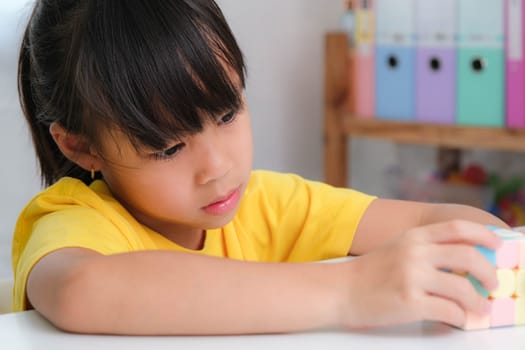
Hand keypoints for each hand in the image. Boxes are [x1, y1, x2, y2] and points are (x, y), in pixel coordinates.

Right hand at [337, 220, 500, 328]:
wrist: (340, 290)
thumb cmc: (369, 272)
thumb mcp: (397, 248)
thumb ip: (426, 248)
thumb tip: (464, 258)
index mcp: (413, 237)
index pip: (458, 228)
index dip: (484, 235)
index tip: (498, 247)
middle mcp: (415, 253)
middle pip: (468, 256)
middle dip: (489, 273)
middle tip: (492, 285)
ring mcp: (412, 277)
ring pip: (463, 288)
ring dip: (478, 302)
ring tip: (479, 309)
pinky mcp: (409, 302)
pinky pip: (449, 311)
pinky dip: (460, 318)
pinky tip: (457, 319)